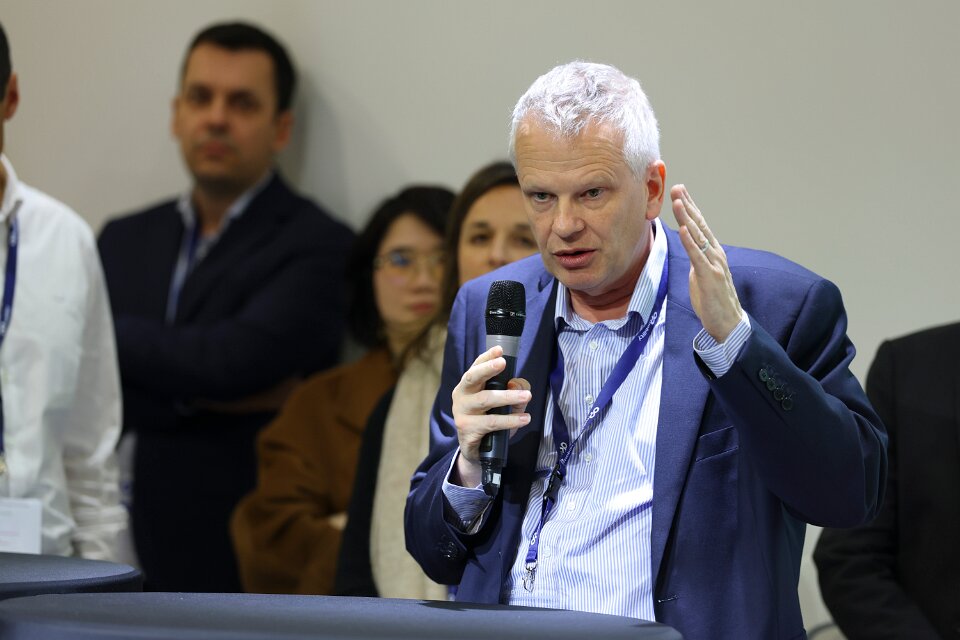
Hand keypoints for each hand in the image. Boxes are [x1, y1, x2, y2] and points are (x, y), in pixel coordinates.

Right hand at [451, 345, 531, 486]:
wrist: (477, 452)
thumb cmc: (489, 422)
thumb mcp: (504, 405)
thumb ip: (514, 392)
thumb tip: (518, 385)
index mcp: (468, 386)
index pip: (476, 367)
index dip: (486, 357)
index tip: (499, 349)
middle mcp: (461, 396)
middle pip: (472, 378)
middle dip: (487, 369)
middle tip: (503, 363)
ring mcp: (462, 413)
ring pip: (485, 400)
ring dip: (507, 397)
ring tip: (526, 396)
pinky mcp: (467, 430)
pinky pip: (491, 422)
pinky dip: (509, 420)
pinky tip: (524, 419)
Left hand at [670, 184, 743, 341]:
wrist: (727, 322)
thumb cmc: (713, 299)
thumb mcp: (700, 273)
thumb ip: (696, 258)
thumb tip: (688, 247)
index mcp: (712, 251)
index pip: (699, 225)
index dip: (690, 207)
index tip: (679, 192)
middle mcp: (714, 253)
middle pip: (699, 224)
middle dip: (687, 205)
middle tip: (676, 187)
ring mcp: (713, 263)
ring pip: (698, 236)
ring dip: (687, 218)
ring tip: (677, 201)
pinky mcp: (709, 276)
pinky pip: (697, 256)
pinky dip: (690, 242)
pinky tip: (683, 229)